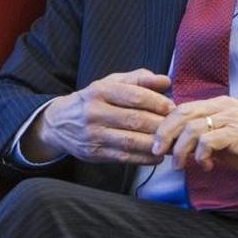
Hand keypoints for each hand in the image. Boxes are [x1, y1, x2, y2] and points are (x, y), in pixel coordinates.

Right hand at [24, 69, 173, 164]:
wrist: (58, 123)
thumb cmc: (92, 100)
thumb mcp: (110, 83)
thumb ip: (139, 79)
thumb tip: (166, 81)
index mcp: (100, 90)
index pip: (136, 96)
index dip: (159, 103)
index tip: (173, 108)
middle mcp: (95, 112)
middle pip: (136, 120)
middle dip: (161, 124)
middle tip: (178, 128)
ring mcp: (94, 135)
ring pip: (132, 141)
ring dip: (156, 144)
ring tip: (172, 143)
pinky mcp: (94, 153)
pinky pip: (125, 157)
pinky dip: (145, 158)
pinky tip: (157, 156)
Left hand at [153, 97, 237, 174]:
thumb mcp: (222, 141)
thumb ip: (200, 140)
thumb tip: (175, 149)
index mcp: (217, 104)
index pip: (181, 108)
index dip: (164, 125)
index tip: (156, 142)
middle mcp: (222, 106)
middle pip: (182, 114)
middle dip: (164, 134)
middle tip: (157, 151)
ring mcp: (231, 118)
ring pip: (193, 128)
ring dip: (181, 149)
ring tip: (180, 164)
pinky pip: (210, 141)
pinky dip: (201, 155)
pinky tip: (205, 165)